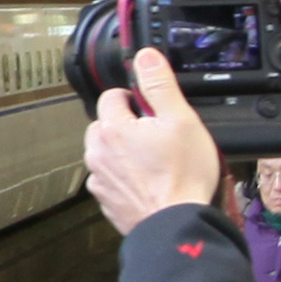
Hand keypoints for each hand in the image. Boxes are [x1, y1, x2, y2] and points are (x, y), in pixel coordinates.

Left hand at [82, 45, 224, 233]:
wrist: (175, 224)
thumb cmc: (182, 176)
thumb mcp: (180, 120)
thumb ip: (159, 85)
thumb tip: (146, 57)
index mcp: (112, 129)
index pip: (111, 96)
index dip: (133, 98)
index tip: (150, 109)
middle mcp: (98, 153)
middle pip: (104, 124)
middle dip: (125, 125)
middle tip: (155, 136)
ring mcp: (99, 179)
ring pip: (105, 152)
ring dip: (122, 151)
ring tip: (154, 161)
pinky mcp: (105, 200)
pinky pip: (110, 178)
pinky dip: (124, 177)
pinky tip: (147, 182)